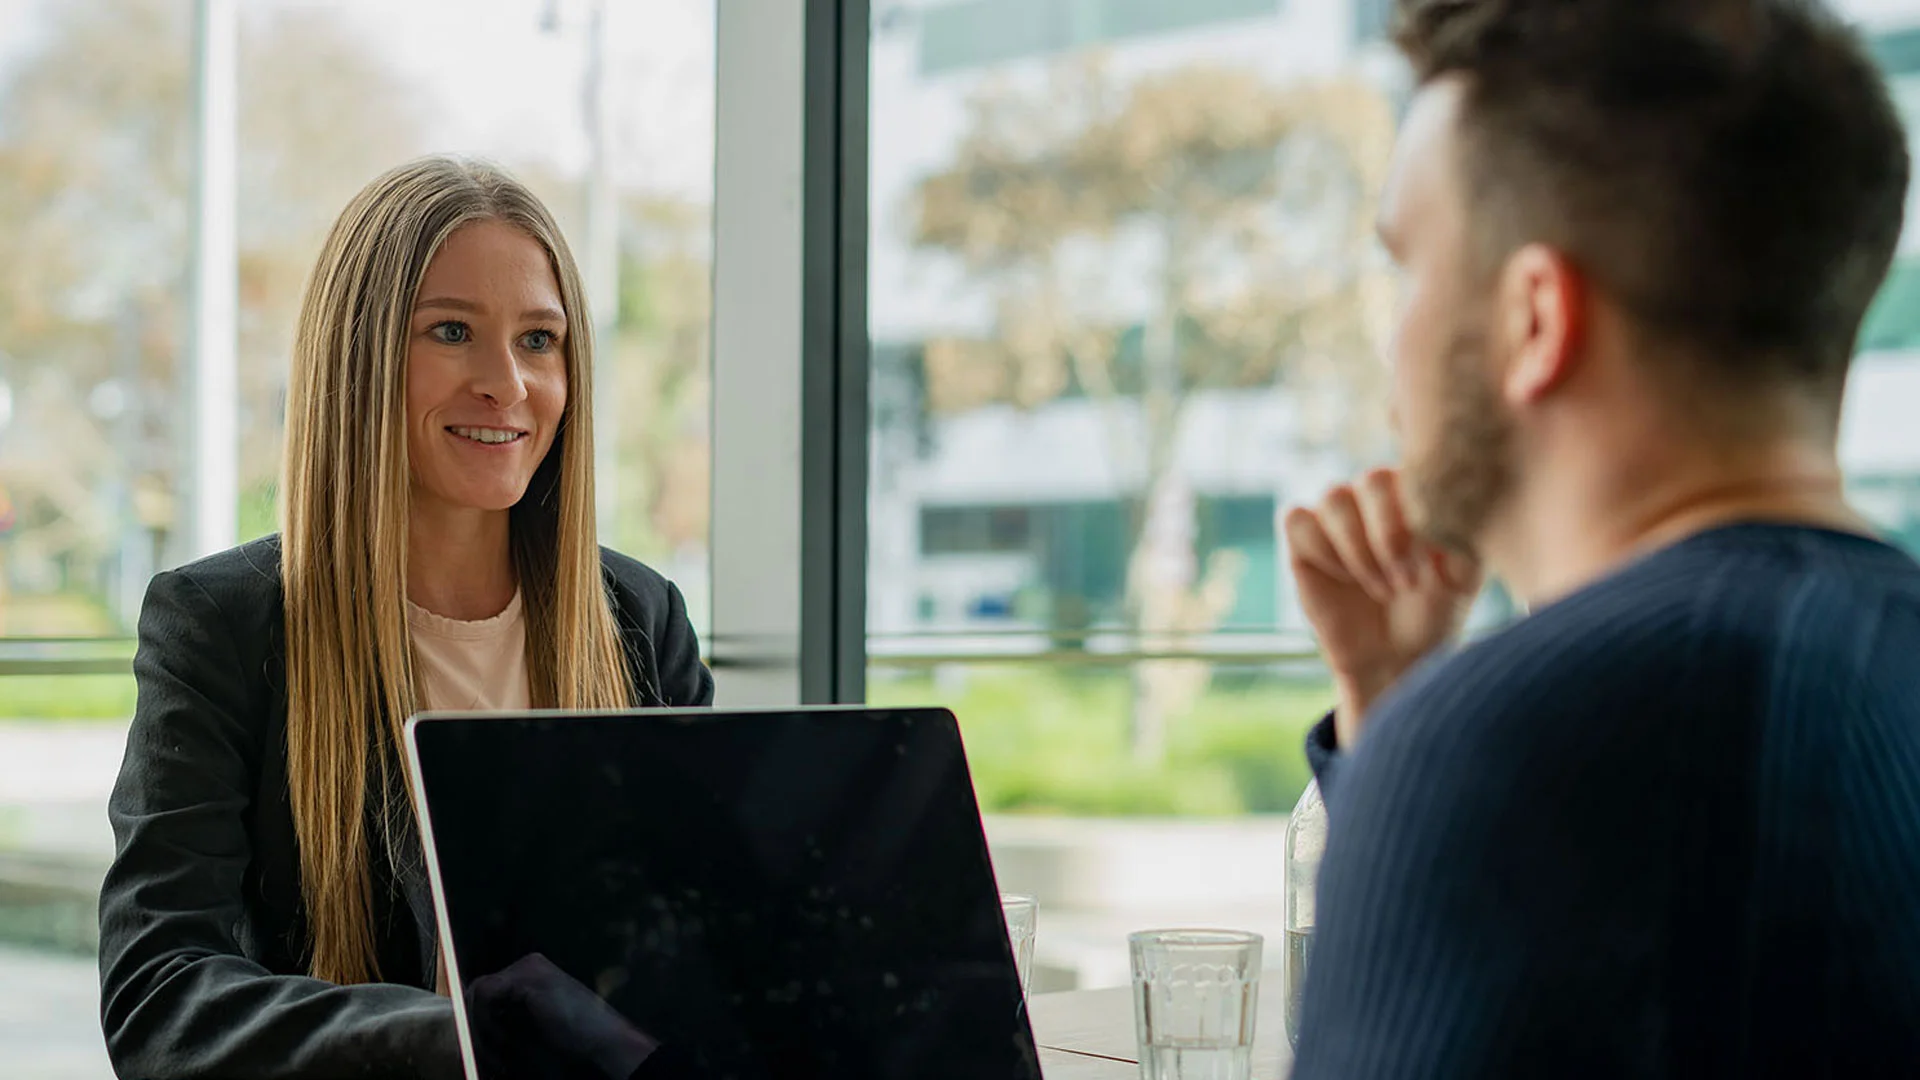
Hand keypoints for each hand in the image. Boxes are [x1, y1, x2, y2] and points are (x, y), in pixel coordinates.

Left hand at [467, 953, 672, 1079]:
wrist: (602, 1039)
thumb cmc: (572, 1038)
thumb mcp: (529, 1028)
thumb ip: (503, 1020)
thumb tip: (470, 1028)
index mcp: (530, 974)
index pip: (488, 990)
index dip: (478, 1020)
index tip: (478, 1050)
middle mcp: (528, 964)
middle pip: (479, 988)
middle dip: (475, 1025)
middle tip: (481, 1055)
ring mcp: (528, 967)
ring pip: (478, 991)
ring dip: (480, 1027)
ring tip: (496, 1053)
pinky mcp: (527, 977)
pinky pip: (486, 995)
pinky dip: (487, 1021)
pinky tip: (504, 1042)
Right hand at [1284, 469, 1480, 746]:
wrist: (1393, 656)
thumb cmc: (1431, 613)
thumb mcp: (1460, 583)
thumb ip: (1461, 547)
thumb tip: (1445, 523)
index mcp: (1416, 495)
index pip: (1415, 475)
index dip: (1419, 519)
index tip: (1430, 567)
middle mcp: (1375, 497)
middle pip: (1372, 479)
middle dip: (1389, 534)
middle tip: (1404, 582)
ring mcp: (1338, 516)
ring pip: (1335, 497)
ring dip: (1358, 548)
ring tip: (1380, 589)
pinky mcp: (1303, 539)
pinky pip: (1298, 519)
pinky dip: (1322, 549)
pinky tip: (1343, 578)